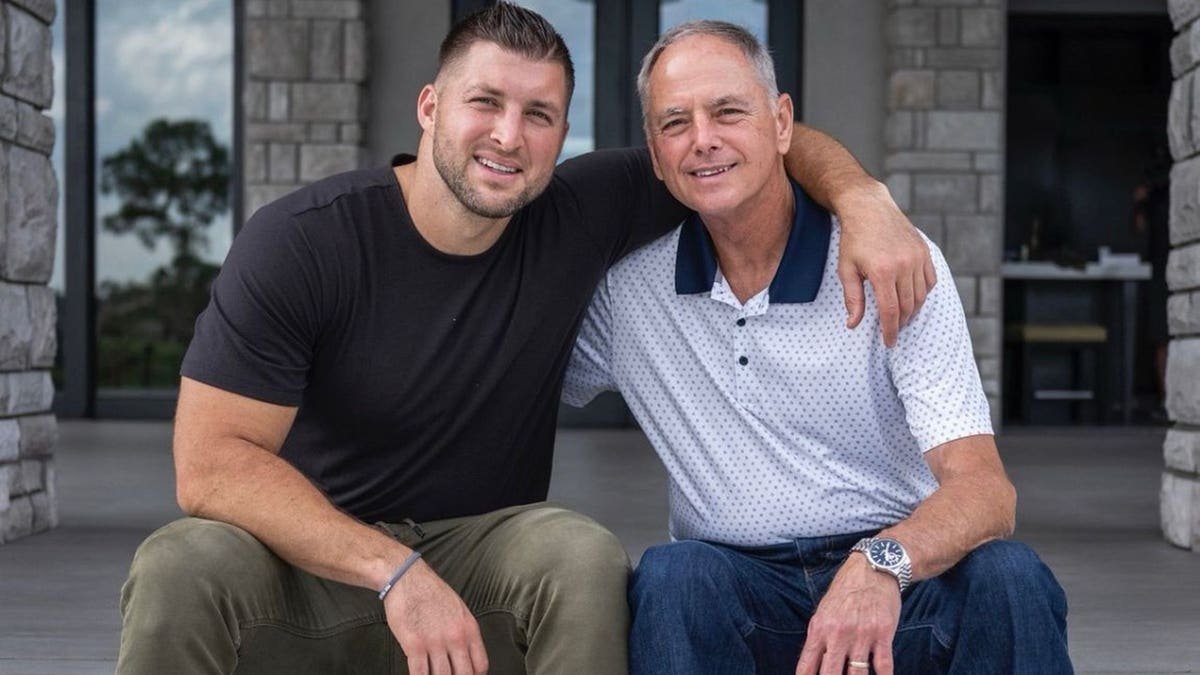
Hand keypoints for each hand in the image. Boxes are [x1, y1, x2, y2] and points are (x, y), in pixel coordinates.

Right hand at [384, 559, 488, 674]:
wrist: (407, 578)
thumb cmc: (432, 592)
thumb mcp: (459, 610)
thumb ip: (465, 633)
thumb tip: (466, 655)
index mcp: (469, 629)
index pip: (480, 665)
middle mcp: (456, 637)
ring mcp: (435, 642)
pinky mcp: (414, 645)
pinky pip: (420, 674)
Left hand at [795, 553, 900, 674]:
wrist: (872, 569)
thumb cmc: (846, 591)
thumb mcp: (823, 611)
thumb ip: (818, 638)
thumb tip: (811, 665)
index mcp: (819, 628)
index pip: (807, 665)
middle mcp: (838, 634)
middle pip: (830, 674)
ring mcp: (861, 635)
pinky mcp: (883, 634)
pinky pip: (883, 665)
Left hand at [833, 179, 934, 346]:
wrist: (869, 208)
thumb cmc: (854, 240)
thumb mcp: (846, 269)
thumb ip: (852, 299)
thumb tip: (853, 325)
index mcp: (882, 271)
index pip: (890, 311)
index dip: (890, 330)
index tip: (889, 343)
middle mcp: (903, 265)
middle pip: (908, 306)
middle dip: (901, 323)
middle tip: (894, 332)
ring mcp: (917, 258)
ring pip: (921, 296)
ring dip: (913, 311)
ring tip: (902, 318)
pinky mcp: (924, 252)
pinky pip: (930, 281)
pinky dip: (923, 294)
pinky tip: (913, 299)